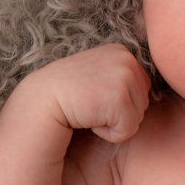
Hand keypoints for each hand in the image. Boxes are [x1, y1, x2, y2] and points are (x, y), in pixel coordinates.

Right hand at [29, 41, 152, 143]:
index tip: (93, 95)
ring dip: (113, 122)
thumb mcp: (96, 74)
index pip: (142, 88)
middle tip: (90, 104)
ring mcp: (124, 76)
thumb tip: (142, 87)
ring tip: (88, 110)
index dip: (118, 101)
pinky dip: (109, 133)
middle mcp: (126, 58)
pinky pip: (128, 130)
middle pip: (144, 102)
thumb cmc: (67, 95)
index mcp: (121, 51)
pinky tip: (88, 119)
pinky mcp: (119, 98)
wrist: (40, 102)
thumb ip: (117, 75)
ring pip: (138, 117)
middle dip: (119, 112)